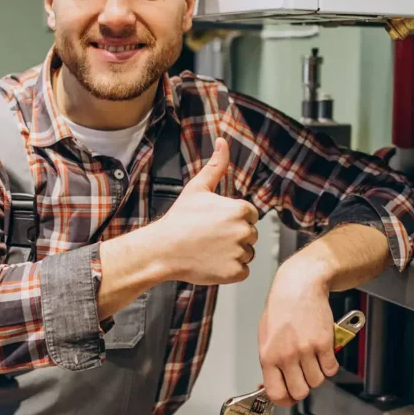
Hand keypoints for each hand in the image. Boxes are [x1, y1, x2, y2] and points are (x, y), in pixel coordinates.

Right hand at [148, 137, 258, 284]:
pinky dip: (230, 270)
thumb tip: (223, 141)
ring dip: (234, 253)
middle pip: (250, 234)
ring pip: (247, 253)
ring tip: (210, 249)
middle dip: (234, 236)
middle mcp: (244, 231)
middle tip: (210, 237)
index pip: (250, 215)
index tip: (215, 222)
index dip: (233, 218)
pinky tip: (212, 262)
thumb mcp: (198, 188)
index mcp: (240, 210)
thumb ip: (216, 165)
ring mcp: (240, 253)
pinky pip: (243, 271)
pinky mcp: (235, 273)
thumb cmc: (179, 218)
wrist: (162, 250)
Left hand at [257, 260, 339, 405]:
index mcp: (268, 356)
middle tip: (303, 376)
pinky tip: (323, 354)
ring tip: (313, 360)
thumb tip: (272, 384)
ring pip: (317, 381)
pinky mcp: (324, 343)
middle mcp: (286, 355)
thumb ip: (270, 362)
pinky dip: (329, 365)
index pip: (276, 393)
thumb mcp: (266, 337)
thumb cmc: (281, 308)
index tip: (289, 397)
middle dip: (303, 387)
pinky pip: (331, 369)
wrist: (300, 286)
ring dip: (317, 374)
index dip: (285, 400)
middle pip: (300, 392)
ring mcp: (306, 350)